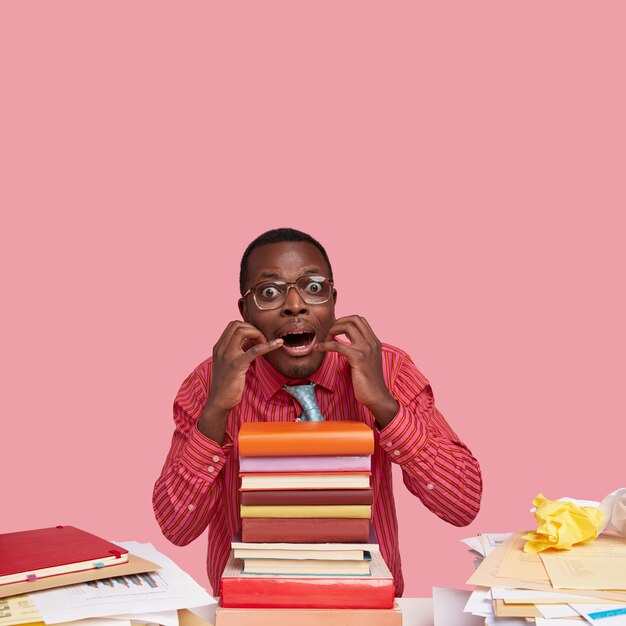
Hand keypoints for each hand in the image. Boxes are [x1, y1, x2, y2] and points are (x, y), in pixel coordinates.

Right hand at [198, 322, 282, 443]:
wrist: (219, 401)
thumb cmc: (227, 384)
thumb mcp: (230, 363)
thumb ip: (239, 350)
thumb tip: (253, 341)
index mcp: (219, 347)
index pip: (233, 325)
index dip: (247, 327)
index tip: (256, 338)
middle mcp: (221, 348)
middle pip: (237, 325)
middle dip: (253, 329)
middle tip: (262, 341)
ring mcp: (227, 355)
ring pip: (243, 331)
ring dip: (258, 334)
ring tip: (265, 345)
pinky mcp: (236, 364)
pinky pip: (254, 350)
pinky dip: (269, 345)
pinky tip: (278, 343)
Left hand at [316, 316, 398, 425]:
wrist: (377, 396)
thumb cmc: (370, 382)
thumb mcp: (368, 361)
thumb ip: (361, 351)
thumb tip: (346, 345)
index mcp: (374, 342)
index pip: (360, 320)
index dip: (345, 321)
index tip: (335, 330)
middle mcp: (372, 342)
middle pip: (354, 319)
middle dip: (338, 322)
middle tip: (329, 333)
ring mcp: (366, 349)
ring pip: (347, 326)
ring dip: (332, 330)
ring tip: (325, 340)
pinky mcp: (358, 357)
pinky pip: (338, 345)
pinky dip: (326, 345)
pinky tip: (319, 349)